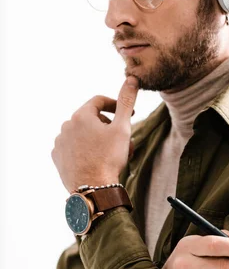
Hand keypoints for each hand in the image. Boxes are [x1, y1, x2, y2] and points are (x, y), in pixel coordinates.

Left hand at [51, 76, 138, 192]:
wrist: (94, 189)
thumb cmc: (109, 158)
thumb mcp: (122, 128)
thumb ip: (126, 102)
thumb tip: (131, 79)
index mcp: (81, 115)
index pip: (99, 101)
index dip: (116, 105)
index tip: (129, 113)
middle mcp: (66, 126)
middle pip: (92, 119)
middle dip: (109, 126)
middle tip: (123, 139)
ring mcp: (59, 142)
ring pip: (83, 134)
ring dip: (97, 139)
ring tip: (111, 153)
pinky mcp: (57, 157)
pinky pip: (73, 147)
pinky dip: (85, 150)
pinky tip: (96, 160)